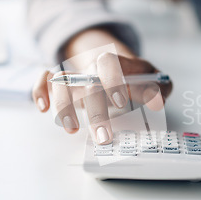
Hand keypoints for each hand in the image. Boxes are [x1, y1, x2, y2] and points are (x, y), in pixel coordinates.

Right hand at [32, 29, 171, 143]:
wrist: (119, 68)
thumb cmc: (137, 78)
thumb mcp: (154, 80)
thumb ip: (160, 87)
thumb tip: (156, 98)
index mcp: (117, 64)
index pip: (109, 63)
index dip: (112, 81)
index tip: (119, 102)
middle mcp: (93, 68)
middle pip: (87, 82)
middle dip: (95, 111)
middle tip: (103, 136)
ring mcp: (76, 75)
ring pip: (61, 81)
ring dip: (64, 105)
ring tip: (72, 128)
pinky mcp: (62, 83)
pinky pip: (44, 79)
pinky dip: (40, 90)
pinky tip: (43, 107)